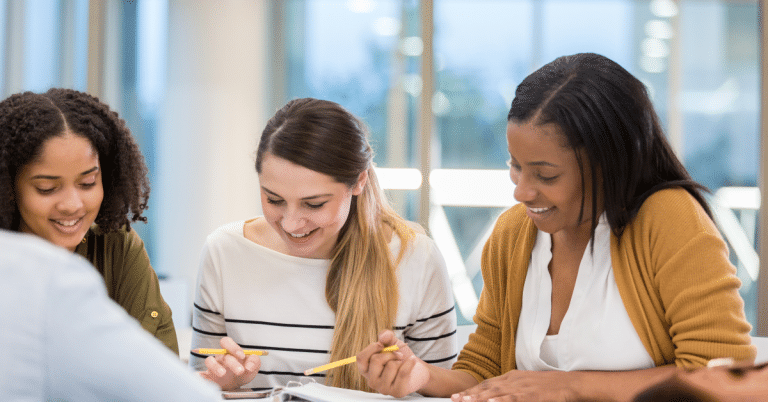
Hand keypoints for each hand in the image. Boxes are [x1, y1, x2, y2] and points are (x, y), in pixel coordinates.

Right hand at [199, 337, 261, 389]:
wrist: (235, 384)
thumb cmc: (243, 371)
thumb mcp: (252, 366)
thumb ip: (254, 362)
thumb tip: (249, 366)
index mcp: (230, 351)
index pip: (226, 342)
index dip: (233, 347)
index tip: (242, 356)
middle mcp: (220, 357)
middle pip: (221, 354)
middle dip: (231, 362)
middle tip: (240, 371)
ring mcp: (212, 366)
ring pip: (209, 361)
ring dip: (215, 367)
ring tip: (223, 374)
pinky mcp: (207, 377)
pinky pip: (200, 374)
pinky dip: (199, 376)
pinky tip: (204, 379)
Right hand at [357, 330, 430, 397]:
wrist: (418, 370)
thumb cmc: (401, 356)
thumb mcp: (392, 343)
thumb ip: (386, 336)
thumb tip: (382, 337)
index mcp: (367, 370)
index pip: (360, 358)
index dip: (371, 348)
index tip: (382, 344)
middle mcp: (372, 381)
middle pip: (375, 360)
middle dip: (390, 353)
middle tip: (399, 354)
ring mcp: (383, 389)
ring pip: (390, 366)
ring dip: (400, 360)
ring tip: (402, 363)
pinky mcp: (397, 392)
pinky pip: (403, 372)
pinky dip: (409, 363)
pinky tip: (411, 362)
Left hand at [450, 370, 580, 401]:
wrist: (568, 383)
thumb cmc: (547, 387)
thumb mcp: (525, 385)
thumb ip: (509, 389)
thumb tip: (494, 396)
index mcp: (511, 377)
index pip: (487, 383)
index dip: (471, 390)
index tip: (458, 396)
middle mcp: (514, 380)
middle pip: (487, 387)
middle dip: (470, 394)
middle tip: (455, 399)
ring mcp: (522, 387)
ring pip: (497, 392)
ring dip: (480, 397)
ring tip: (467, 401)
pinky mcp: (532, 395)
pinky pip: (514, 398)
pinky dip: (502, 400)